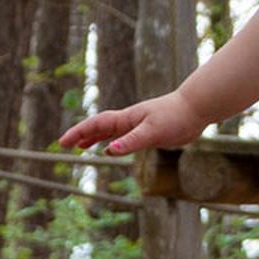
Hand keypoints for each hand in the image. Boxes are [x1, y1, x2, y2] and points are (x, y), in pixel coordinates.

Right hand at [57, 91, 205, 154]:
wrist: (196, 108)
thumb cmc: (175, 117)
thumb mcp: (152, 132)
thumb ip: (131, 141)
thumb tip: (109, 151)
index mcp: (126, 119)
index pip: (96, 124)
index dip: (78, 133)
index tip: (63, 142)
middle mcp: (129, 121)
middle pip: (99, 127)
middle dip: (81, 135)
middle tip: (64, 144)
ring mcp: (138, 126)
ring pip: (110, 132)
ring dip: (95, 138)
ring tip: (82, 147)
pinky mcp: (149, 132)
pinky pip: (124, 138)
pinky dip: (114, 142)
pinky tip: (113, 148)